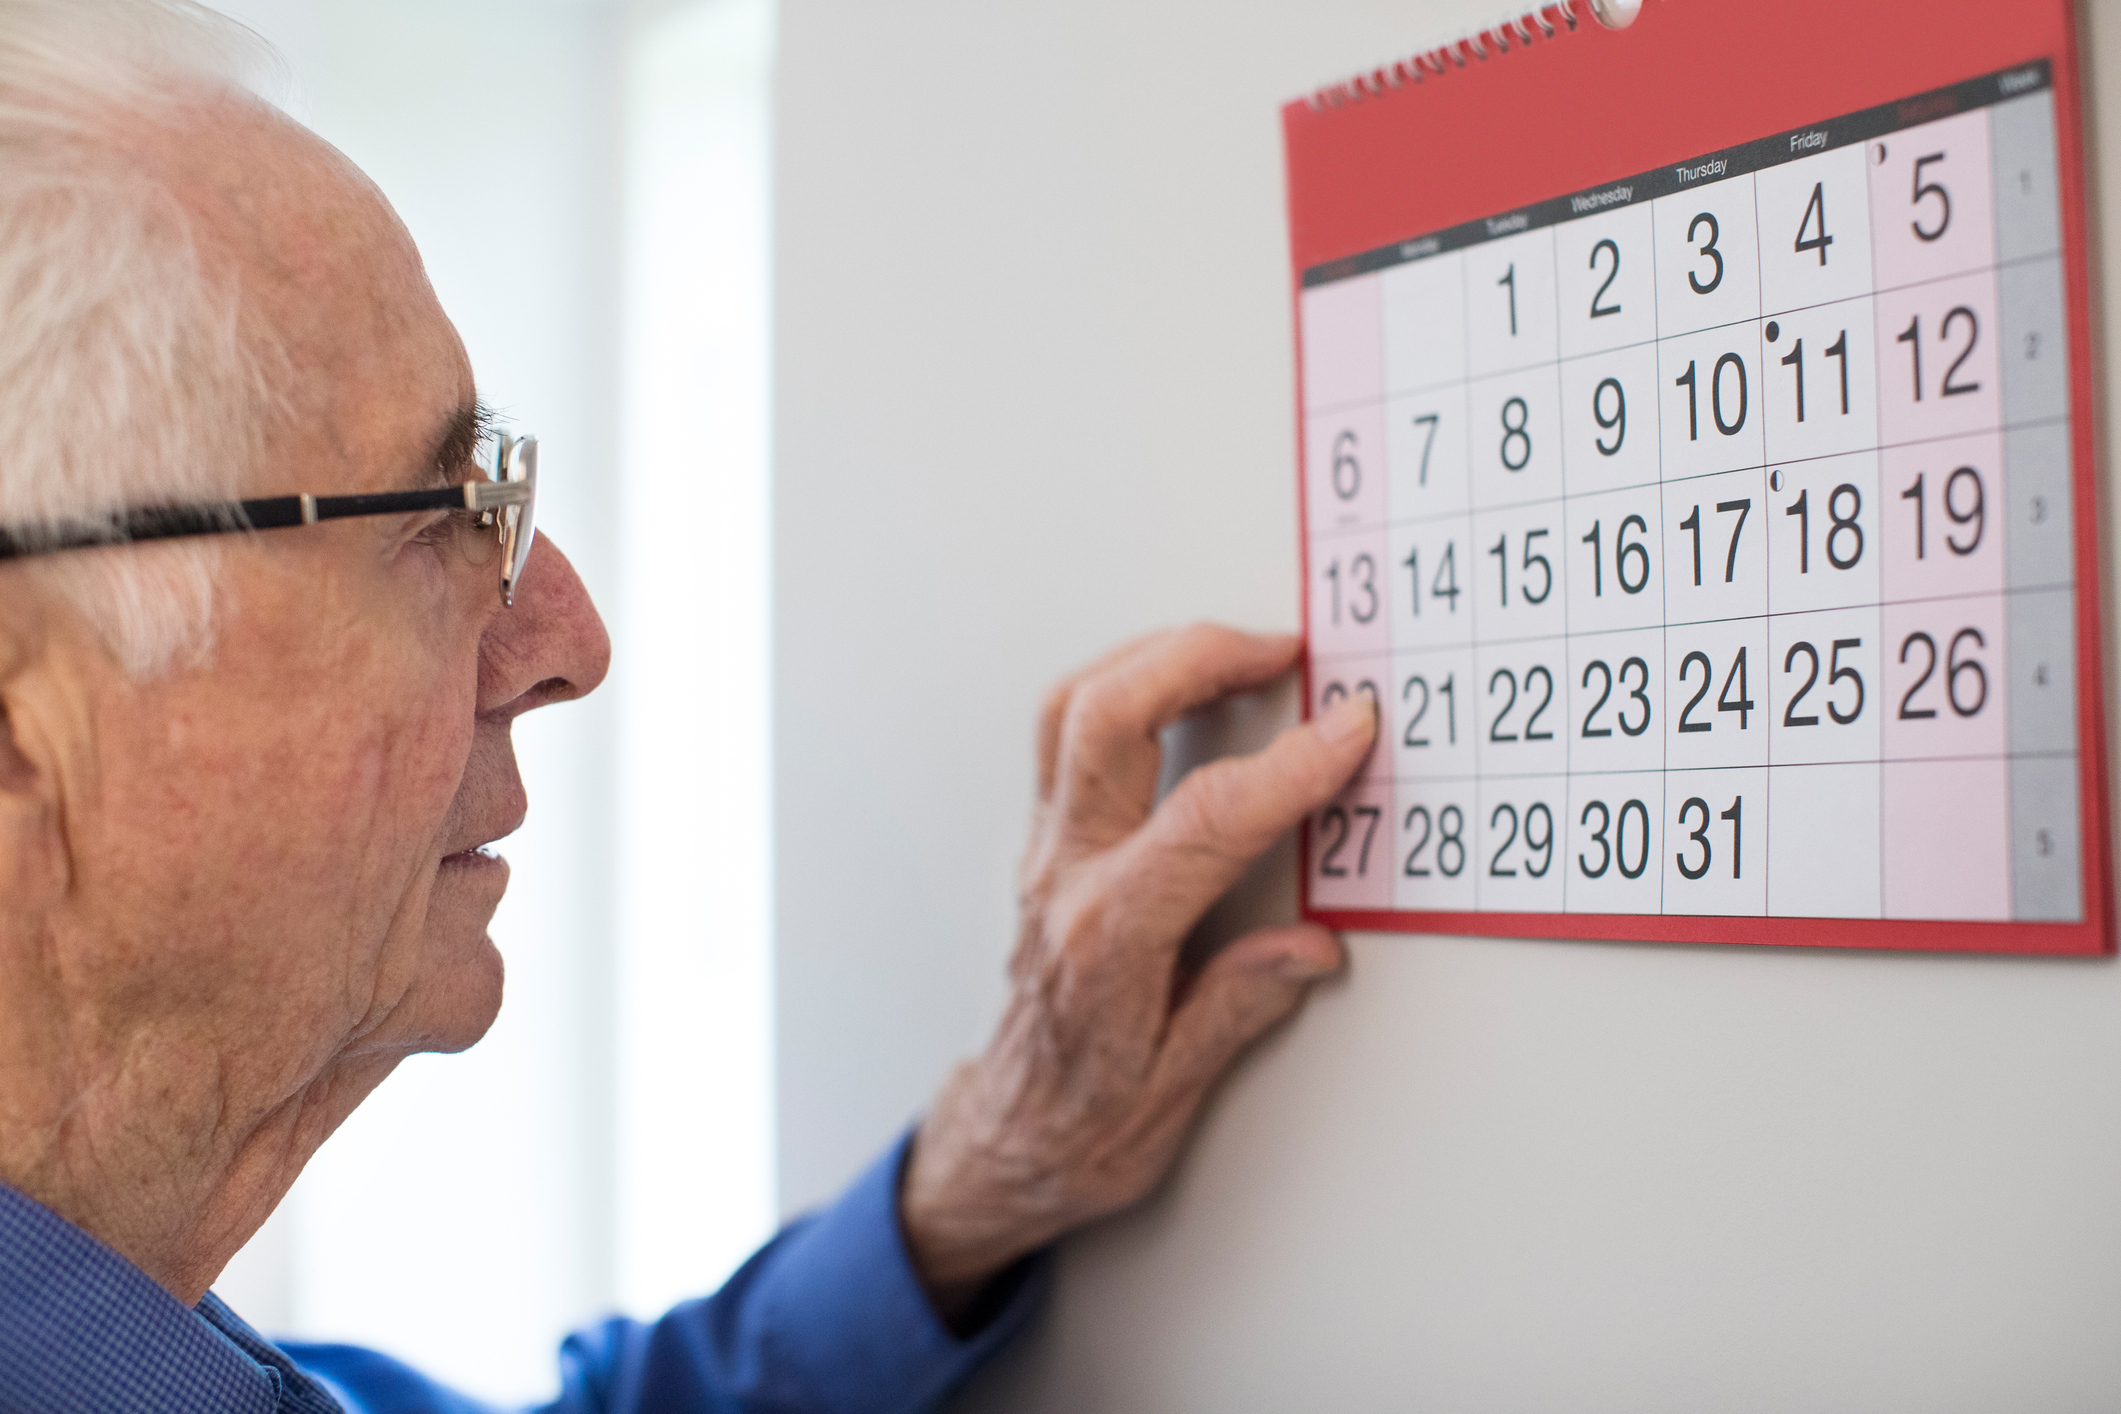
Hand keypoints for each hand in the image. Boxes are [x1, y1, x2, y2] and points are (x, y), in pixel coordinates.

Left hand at [899, 624, 1376, 1321]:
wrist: (1005, 1143)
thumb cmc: (1081, 1128)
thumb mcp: (1174, 1094)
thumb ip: (1240, 1007)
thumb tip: (1311, 946)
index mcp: (1107, 938)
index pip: (1202, 822)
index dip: (1286, 767)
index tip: (1348, 731)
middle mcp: (1064, 876)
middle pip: (1107, 720)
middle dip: (1197, 659)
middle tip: (1284, 650)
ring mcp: (1044, 853)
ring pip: (1073, 709)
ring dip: (1153, 659)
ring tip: (1236, 650)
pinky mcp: (1044, 846)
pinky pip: (1066, 734)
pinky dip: (1125, 689)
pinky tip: (1177, 688)